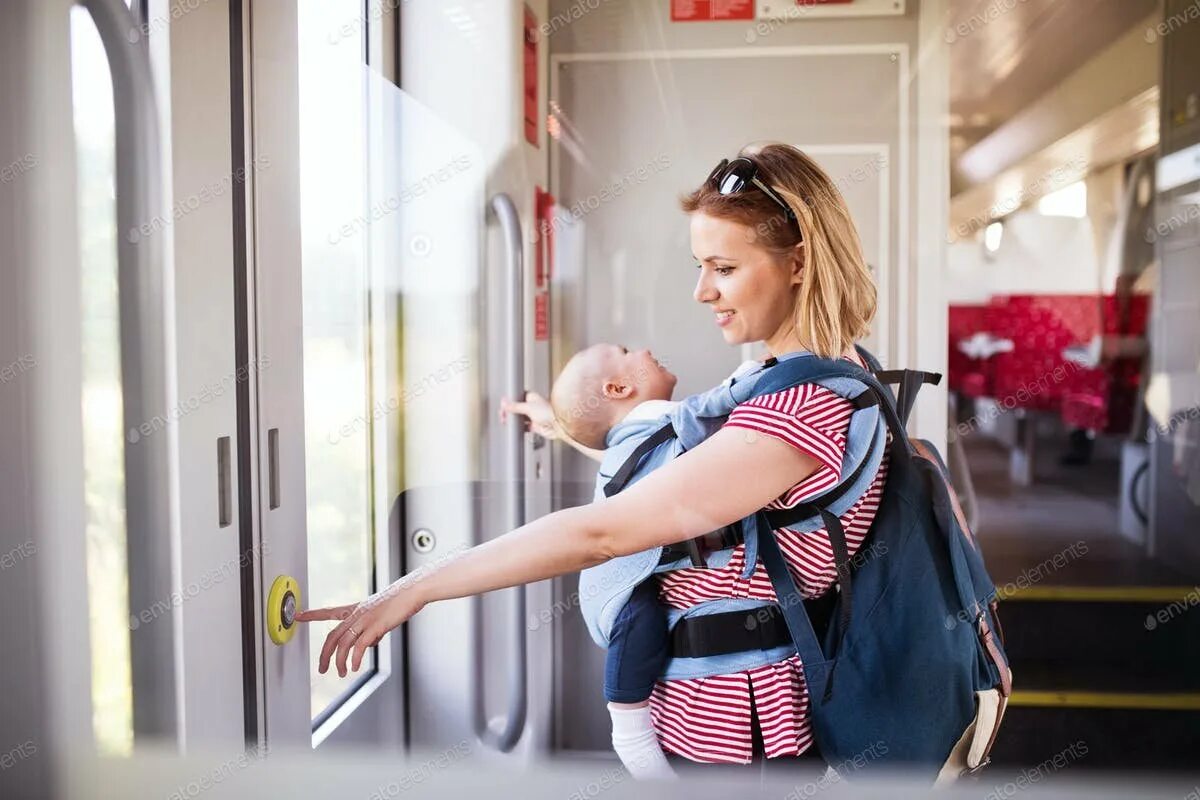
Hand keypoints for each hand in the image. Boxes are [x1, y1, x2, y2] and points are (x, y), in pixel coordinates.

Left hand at [294, 582, 425, 676]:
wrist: (413, 591)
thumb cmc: (400, 600)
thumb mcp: (380, 614)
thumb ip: (371, 629)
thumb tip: (368, 644)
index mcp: (356, 609)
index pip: (328, 611)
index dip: (312, 614)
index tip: (298, 615)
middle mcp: (357, 614)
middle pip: (332, 636)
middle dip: (324, 654)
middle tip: (322, 668)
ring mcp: (365, 620)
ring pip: (343, 643)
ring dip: (338, 661)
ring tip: (340, 673)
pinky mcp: (375, 626)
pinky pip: (359, 646)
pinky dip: (354, 659)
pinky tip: (353, 667)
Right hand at [499, 391, 556, 439]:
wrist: (559, 425)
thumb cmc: (549, 412)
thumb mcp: (528, 407)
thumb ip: (515, 406)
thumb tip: (505, 403)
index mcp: (532, 397)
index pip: (517, 397)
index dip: (509, 401)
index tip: (503, 406)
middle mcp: (532, 406)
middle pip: (517, 408)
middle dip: (509, 412)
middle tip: (503, 415)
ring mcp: (533, 417)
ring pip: (519, 418)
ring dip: (513, 420)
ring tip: (507, 422)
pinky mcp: (535, 426)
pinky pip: (523, 427)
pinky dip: (518, 428)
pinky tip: (514, 428)